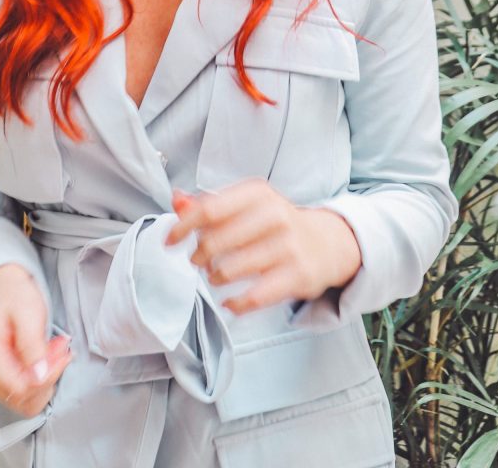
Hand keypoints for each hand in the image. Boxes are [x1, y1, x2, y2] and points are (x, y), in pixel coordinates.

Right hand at [0, 263, 71, 416]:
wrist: (8, 290)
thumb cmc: (16, 298)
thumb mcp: (28, 313)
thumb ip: (32, 345)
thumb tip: (39, 376)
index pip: (19, 389)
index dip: (45, 378)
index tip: (61, 356)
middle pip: (22, 399)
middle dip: (47, 378)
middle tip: (60, 350)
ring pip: (26, 401)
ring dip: (46, 380)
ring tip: (54, 352)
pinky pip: (24, 395)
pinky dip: (40, 381)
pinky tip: (46, 360)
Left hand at [164, 179, 361, 315]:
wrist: (327, 242)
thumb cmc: (276, 222)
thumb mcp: (247, 205)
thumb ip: (210, 203)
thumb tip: (176, 199)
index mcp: (257, 193)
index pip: (209, 209)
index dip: (183, 226)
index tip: (169, 241)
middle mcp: (275, 215)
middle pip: (216, 241)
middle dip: (198, 255)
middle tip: (198, 261)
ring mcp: (288, 246)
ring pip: (230, 269)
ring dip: (215, 277)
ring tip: (216, 275)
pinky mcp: (298, 276)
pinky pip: (254, 296)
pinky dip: (235, 303)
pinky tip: (230, 302)